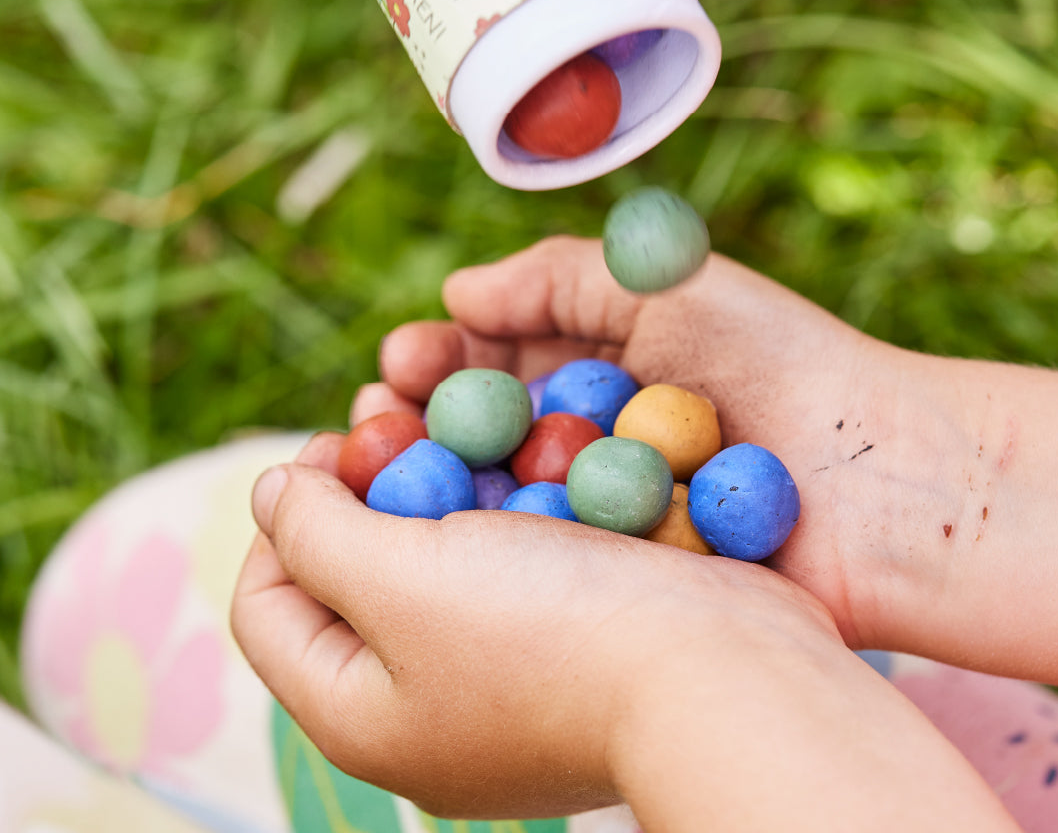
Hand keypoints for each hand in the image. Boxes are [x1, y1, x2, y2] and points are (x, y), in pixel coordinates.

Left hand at [231, 447, 1018, 829]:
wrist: (722, 672)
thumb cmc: (548, 629)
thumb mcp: (399, 579)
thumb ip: (315, 533)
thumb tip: (270, 492)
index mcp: (360, 715)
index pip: (266, 605)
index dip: (286, 512)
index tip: (339, 442)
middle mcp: (424, 707)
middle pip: (353, 576)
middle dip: (368, 483)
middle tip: (399, 412)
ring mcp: (500, 678)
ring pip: (435, 557)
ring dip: (439, 479)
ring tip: (459, 414)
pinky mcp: (564, 642)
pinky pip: (507, 559)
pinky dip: (503, 503)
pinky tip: (525, 453)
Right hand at [353, 236, 1057, 687]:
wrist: (883, 479)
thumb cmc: (781, 364)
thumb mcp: (666, 281)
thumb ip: (559, 277)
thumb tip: (458, 293)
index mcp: (601, 363)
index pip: (496, 358)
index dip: (440, 359)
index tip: (398, 363)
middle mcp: (591, 436)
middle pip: (482, 428)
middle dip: (420, 421)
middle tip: (372, 420)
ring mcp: (599, 508)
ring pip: (495, 494)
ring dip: (436, 484)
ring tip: (383, 474)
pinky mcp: (617, 573)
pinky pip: (536, 555)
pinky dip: (486, 544)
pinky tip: (444, 539)